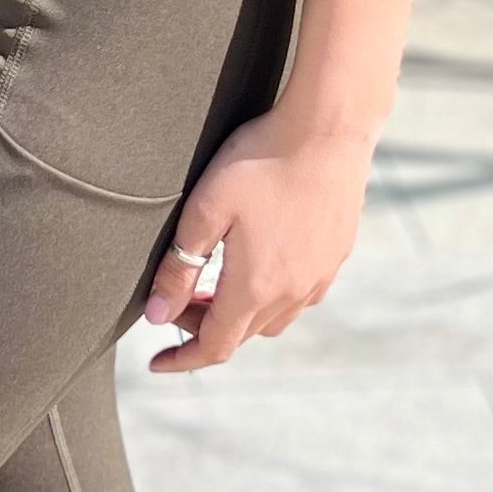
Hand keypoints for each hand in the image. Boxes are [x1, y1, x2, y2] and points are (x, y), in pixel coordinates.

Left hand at [141, 106, 375, 372]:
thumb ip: (178, 268)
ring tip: (214, 285)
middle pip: (241, 333)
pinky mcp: (336, 255)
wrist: (330, 128)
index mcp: (255, 287)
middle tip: (174, 301)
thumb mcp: (205, 209)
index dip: (182, 360)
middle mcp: (292, 292)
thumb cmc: (261, 160)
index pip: (215, 346)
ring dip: (238, 313)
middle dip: (202, 327)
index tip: (156, 363)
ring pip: (272, 319)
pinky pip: (300, 296)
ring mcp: (319, 275)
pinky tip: (260, 265)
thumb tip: (157, 317)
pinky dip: (270, 297)